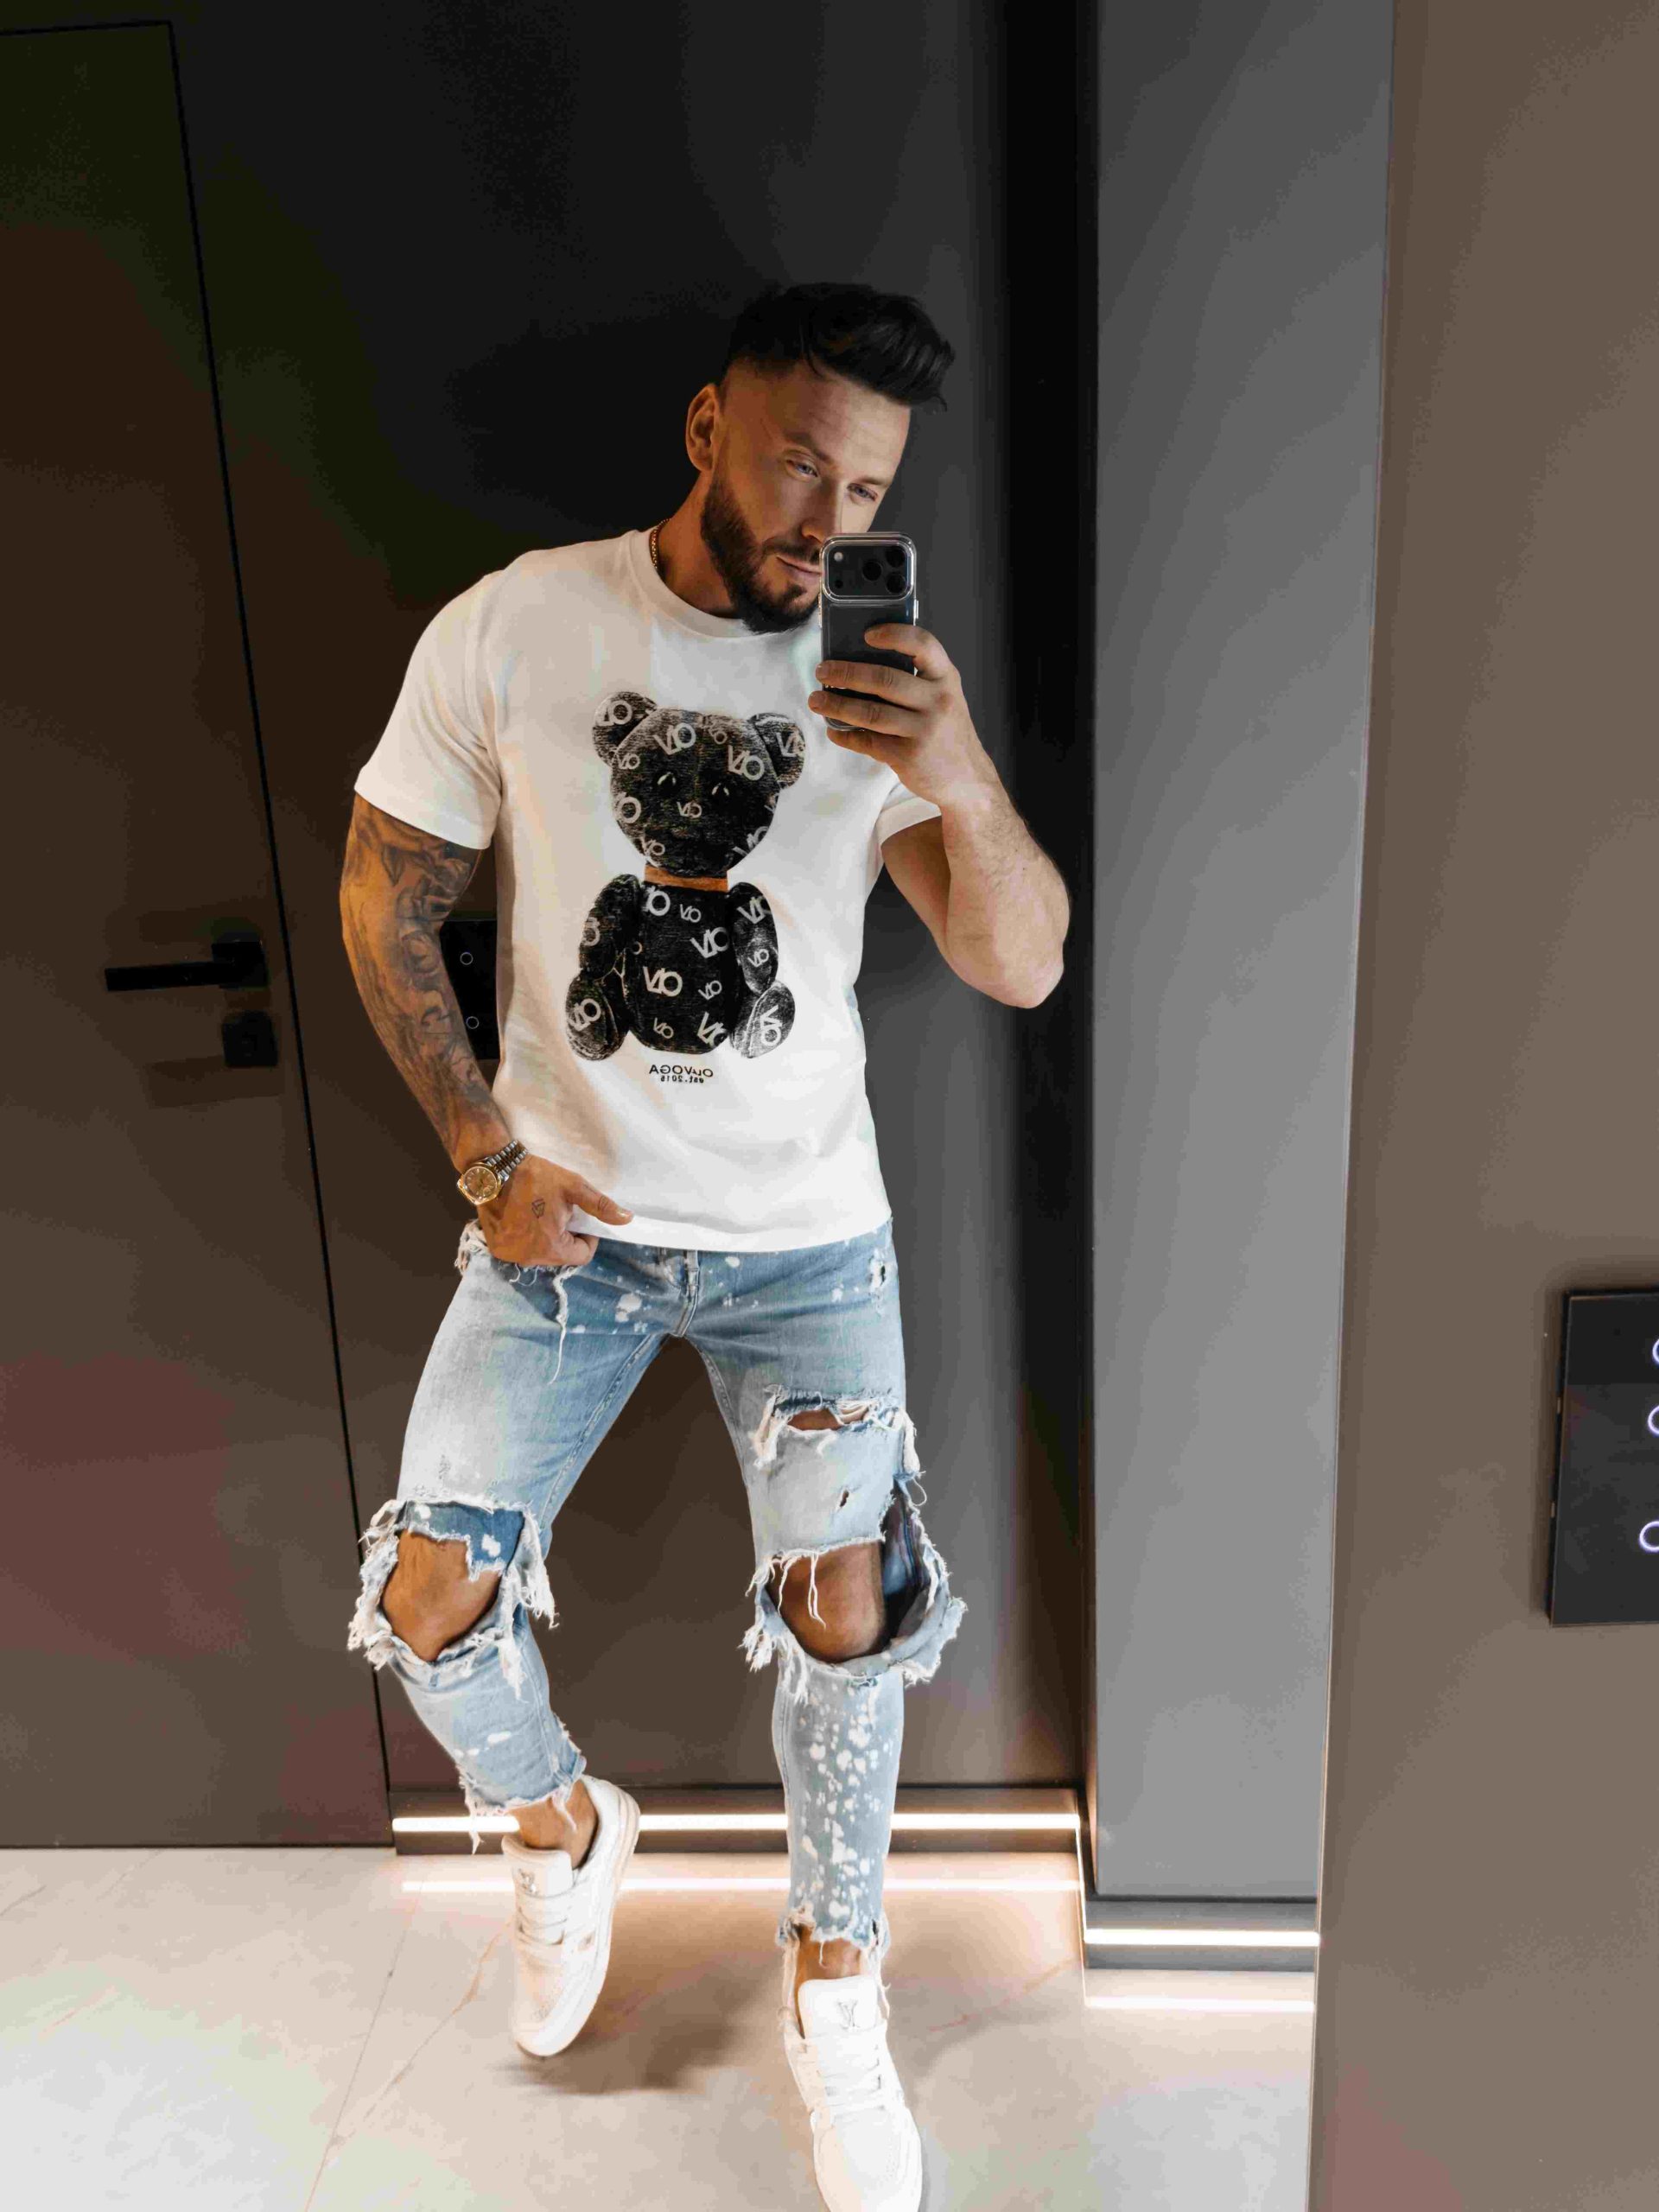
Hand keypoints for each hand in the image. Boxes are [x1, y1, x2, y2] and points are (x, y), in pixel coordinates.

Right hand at [478, 1153, 631, 1268]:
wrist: (494, 1169)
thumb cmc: (537, 1177)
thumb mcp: (574, 1187)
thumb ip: (601, 1206)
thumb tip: (627, 1219)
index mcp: (552, 1247)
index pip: (582, 1255)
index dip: (587, 1237)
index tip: (580, 1219)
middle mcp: (530, 1258)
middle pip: (561, 1256)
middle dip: (566, 1237)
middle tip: (560, 1213)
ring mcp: (510, 1255)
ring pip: (541, 1254)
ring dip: (546, 1238)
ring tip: (541, 1214)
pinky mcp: (497, 1249)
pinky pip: (521, 1250)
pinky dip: (526, 1238)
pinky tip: (523, 1218)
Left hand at [809, 624, 997, 810]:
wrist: (966, 778)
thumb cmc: (947, 731)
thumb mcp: (944, 697)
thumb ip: (917, 680)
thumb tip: (862, 663)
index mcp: (945, 678)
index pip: (923, 644)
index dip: (894, 635)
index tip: (867, 634)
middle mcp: (937, 701)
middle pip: (883, 679)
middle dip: (846, 673)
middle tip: (822, 671)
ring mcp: (923, 730)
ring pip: (870, 713)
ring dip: (836, 705)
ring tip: (817, 700)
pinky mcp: (908, 756)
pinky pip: (868, 741)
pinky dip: (846, 735)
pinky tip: (834, 730)